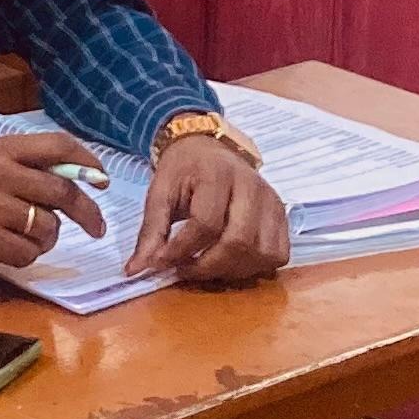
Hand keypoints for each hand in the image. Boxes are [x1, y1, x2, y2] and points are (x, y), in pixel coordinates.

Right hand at [0, 133, 110, 272]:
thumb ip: (26, 170)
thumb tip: (79, 181)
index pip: (57, 146)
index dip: (88, 162)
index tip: (102, 179)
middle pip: (62, 192)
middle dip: (86, 213)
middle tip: (95, 227)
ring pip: (48, 228)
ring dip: (44, 241)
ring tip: (21, 239)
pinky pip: (27, 254)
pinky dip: (22, 258)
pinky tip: (2, 251)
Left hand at [130, 135, 289, 286]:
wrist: (208, 148)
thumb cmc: (183, 170)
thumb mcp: (159, 192)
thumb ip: (150, 232)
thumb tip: (136, 270)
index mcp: (218, 174)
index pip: (205, 223)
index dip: (182, 250)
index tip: (161, 263)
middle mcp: (252, 187)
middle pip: (238, 242)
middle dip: (208, 266)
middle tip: (184, 270)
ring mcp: (272, 202)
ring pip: (261, 253)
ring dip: (231, 270)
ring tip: (206, 266)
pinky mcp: (282, 216)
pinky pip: (277, 255)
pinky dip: (254, 267)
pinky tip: (231, 261)